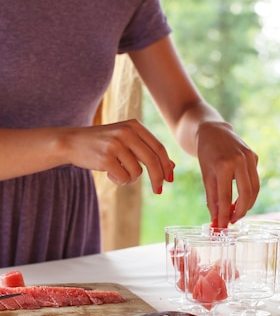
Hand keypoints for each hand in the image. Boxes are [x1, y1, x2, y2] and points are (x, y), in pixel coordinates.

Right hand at [60, 119, 174, 192]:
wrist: (72, 142)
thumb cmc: (103, 143)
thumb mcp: (126, 140)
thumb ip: (147, 150)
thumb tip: (172, 166)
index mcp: (134, 125)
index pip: (158, 147)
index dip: (167, 165)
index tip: (170, 179)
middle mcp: (126, 132)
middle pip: (153, 160)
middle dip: (158, 178)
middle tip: (159, 190)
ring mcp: (115, 144)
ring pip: (137, 172)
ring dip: (130, 178)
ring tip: (118, 172)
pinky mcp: (105, 158)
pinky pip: (124, 177)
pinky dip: (119, 180)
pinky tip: (109, 174)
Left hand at [196, 122, 259, 228]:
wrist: (213, 131)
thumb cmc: (206, 154)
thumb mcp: (206, 176)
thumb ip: (212, 198)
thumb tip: (217, 221)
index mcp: (224, 164)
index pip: (226, 197)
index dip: (225, 215)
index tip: (223, 227)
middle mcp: (240, 160)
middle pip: (246, 194)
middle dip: (241, 211)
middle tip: (232, 221)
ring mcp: (250, 157)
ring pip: (254, 189)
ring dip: (247, 204)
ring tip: (237, 212)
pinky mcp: (255, 156)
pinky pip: (255, 179)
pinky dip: (249, 191)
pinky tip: (240, 197)